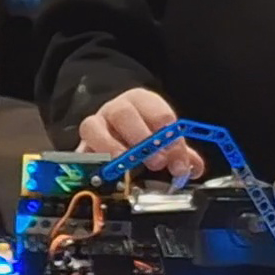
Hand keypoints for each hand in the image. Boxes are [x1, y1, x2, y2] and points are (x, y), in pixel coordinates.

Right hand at [77, 88, 203, 182]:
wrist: (111, 127)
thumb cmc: (140, 130)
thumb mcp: (161, 135)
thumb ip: (179, 151)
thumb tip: (194, 167)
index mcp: (142, 101)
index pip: (160, 114)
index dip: (171, 139)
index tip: (178, 161)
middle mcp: (116, 108)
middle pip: (124, 114)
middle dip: (142, 139)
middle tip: (157, 163)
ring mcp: (95, 124)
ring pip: (95, 127)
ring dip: (113, 148)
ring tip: (127, 167)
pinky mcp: (81, 143)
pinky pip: (80, 149)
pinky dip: (93, 162)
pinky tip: (106, 173)